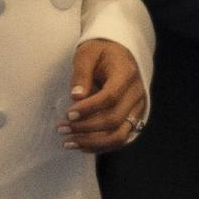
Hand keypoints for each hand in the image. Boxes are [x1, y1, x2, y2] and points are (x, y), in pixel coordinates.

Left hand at [60, 38, 146, 152]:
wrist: (119, 54)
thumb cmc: (101, 52)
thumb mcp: (86, 54)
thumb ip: (81, 74)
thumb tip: (75, 96)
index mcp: (126, 74)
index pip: (110, 97)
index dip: (88, 109)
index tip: (68, 114)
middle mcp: (137, 94)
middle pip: (114, 120)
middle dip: (85, 128)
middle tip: (61, 128)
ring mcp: (137, 109)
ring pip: (119, 135)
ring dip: (92, 142)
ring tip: (68, 142)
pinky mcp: (133, 119)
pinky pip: (120, 139)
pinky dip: (100, 146)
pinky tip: (80, 146)